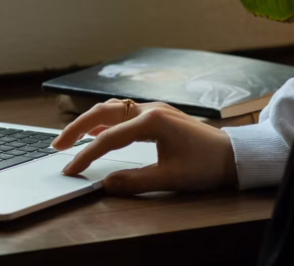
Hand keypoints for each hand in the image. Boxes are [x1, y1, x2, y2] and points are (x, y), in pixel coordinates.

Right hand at [51, 99, 237, 194]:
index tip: (71, 168)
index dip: (86, 154)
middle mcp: (150, 109)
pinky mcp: (157, 115)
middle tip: (57, 145)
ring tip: (70, 138)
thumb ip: (134, 181)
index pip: (108, 137)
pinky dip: (104, 120)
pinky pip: (122, 112)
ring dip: (88, 121)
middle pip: (102, 112)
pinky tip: (96, 131)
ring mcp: (153, 109)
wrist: (236, 155)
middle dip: (76, 127)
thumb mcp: (171, 178)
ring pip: (111, 108)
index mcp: (152, 121)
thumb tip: (105, 184)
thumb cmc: (207, 165)